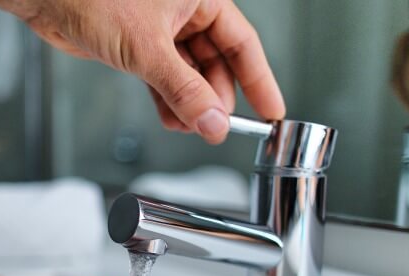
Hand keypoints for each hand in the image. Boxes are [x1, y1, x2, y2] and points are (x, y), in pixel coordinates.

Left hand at [0, 0, 284, 142]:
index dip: (258, 80)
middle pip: (216, 64)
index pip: (242, 44)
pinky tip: (172, 119)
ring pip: (189, 75)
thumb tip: (212, 121)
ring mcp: (161, 32)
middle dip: (214, 99)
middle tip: (214, 128)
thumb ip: (182, 90)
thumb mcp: (147, 49)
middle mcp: (184, 14)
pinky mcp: (137, 47)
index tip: (270, 111)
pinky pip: (164, 79)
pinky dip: (168, 101)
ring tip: (189, 127)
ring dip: (190, 105)